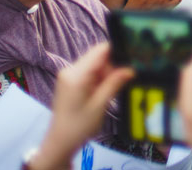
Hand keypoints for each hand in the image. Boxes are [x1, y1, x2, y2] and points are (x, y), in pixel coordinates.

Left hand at [30, 43, 134, 169]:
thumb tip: (131, 69)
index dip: (117, 52)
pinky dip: (98, 78)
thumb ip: (114, 84)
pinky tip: (102, 91)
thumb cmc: (79, 127)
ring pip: (94, 63)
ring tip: (110, 90)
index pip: (100, 50)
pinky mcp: (69, 80)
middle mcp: (70, 70)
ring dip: (106, 73)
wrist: (60, 141)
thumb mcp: (100, 105)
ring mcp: (68, 74)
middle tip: (122, 82)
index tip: (131, 61)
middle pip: (98, 56)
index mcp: (76, 75)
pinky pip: (89, 71)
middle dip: (112, 66)